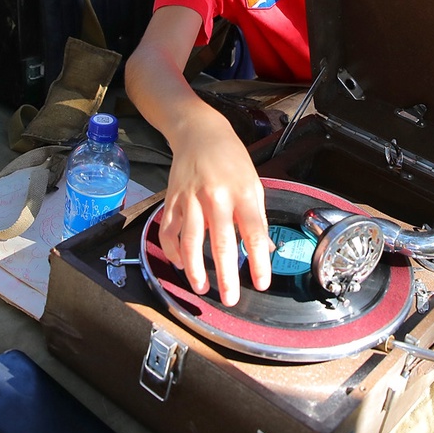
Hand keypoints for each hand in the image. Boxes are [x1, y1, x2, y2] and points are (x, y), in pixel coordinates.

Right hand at [158, 108, 271, 305]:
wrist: (200, 133)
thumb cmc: (231, 160)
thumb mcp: (253, 184)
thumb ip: (257, 218)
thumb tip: (265, 250)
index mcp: (242, 193)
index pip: (254, 233)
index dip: (258, 262)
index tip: (261, 283)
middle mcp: (216, 197)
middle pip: (221, 242)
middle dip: (226, 275)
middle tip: (230, 299)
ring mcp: (191, 199)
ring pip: (190, 241)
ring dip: (195, 269)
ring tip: (202, 288)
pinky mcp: (172, 200)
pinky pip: (168, 231)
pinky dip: (172, 251)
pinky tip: (179, 264)